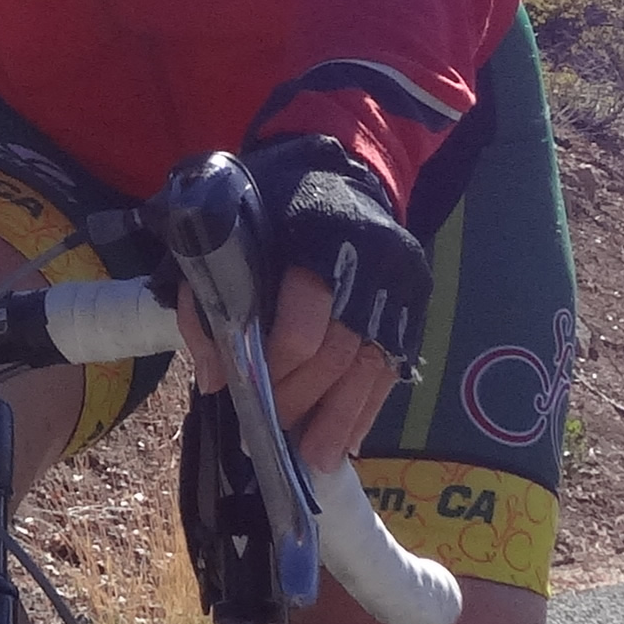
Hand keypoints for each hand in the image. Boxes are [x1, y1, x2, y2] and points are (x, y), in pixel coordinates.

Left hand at [169, 143, 421, 475]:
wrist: (343, 164)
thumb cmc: (274, 199)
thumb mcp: (228, 226)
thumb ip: (210, 295)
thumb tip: (215, 379)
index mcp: (319, 237)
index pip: (305, 321)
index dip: (274, 367)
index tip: (244, 393)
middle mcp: (371, 263)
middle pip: (338, 352)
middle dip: (302, 400)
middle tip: (270, 435)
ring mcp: (399, 286)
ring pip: (371, 367)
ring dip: (339, 419)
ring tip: (312, 460)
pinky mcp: (414, 304)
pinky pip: (391, 367)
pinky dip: (367, 407)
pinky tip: (348, 440)